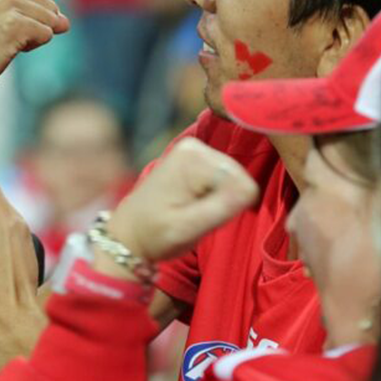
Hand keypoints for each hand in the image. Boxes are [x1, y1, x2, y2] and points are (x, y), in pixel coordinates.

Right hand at [0, 0, 68, 146]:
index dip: (27, 16)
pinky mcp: (13, 24)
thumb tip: (66, 23)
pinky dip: (31, 47)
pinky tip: (4, 49)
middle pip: (50, 5)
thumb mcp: (0, 12)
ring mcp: (6, 0)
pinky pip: (47, 35)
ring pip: (51, 20)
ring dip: (31, 37)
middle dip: (32, 26)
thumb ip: (37, 8)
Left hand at [105, 138, 257, 265]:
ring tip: (192, 210)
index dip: (229, 208)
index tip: (204, 218)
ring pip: (233, 180)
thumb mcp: (187, 228)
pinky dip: (213, 195)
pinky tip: (192, 203)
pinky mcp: (195, 159)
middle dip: (224, 202)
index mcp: (192, 157)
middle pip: (238, 178)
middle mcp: (194, 146)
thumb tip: (249, 190)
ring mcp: (195, 150)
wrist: (130, 233)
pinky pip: (224, 179)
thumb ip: (220, 208)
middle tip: (197, 216)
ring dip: (218, 200)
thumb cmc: (155, 234)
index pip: (242, 184)